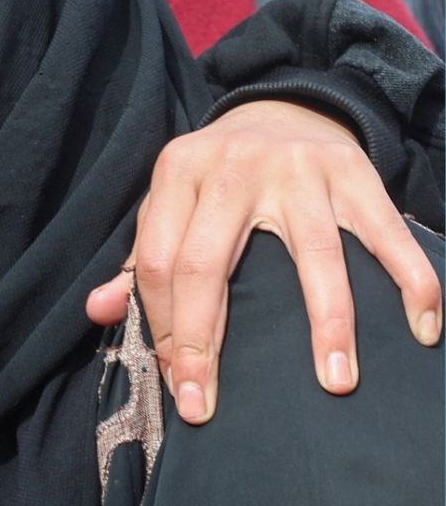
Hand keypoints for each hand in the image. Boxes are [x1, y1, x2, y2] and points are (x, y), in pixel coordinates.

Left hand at [85, 99, 441, 424]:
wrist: (281, 107)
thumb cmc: (216, 176)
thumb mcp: (170, 201)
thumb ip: (137, 259)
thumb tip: (99, 311)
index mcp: (178, 171)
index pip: (156, 262)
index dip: (163, 327)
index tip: (179, 381)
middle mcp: (233, 166)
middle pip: (208, 264)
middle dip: (206, 342)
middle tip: (207, 404)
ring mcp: (299, 169)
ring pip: (314, 256)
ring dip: (327, 324)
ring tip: (334, 380)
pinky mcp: (355, 173)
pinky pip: (387, 233)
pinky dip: (411, 280)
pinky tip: (421, 327)